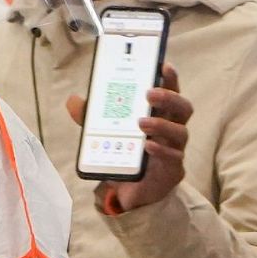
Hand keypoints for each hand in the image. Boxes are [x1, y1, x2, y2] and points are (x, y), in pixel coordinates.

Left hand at [67, 63, 190, 212]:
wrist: (130, 191)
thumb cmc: (126, 154)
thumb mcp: (105, 133)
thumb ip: (91, 118)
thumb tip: (73, 100)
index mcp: (159, 114)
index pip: (171, 91)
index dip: (170, 78)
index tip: (163, 65)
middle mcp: (172, 129)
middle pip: (183, 108)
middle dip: (169, 97)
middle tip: (149, 94)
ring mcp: (175, 149)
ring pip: (181, 132)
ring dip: (162, 124)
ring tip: (142, 123)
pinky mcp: (173, 170)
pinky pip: (174, 158)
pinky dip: (161, 150)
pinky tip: (148, 147)